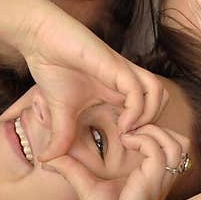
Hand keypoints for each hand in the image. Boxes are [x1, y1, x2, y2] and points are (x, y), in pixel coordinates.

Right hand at [19, 8, 166, 160]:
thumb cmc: (53, 68)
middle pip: (160, 101)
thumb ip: (61, 136)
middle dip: (153, 125)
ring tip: (128, 132)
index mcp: (119, 91)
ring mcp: (123, 73)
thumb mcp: (60, 112)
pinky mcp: (116, 66)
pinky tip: (123, 124)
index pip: (147, 111)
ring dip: (149, 117)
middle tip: (133, 142)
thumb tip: (46, 160)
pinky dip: (137, 110)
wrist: (40, 39)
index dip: (144, 132)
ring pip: (157, 93)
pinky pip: (139, 90)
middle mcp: (126, 81)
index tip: (128, 148)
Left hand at [44, 125, 188, 199]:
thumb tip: (48, 157)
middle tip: (131, 128)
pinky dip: (142, 139)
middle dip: (160, 128)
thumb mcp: (86, 187)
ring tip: (129, 134)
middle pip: (182, 142)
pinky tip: (125, 142)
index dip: (153, 131)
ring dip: (154, 131)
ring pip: (177, 143)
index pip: (170, 146)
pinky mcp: (150, 183)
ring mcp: (159, 181)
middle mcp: (161, 178)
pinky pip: (157, 152)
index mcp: (153, 178)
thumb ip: (72, 169)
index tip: (125, 129)